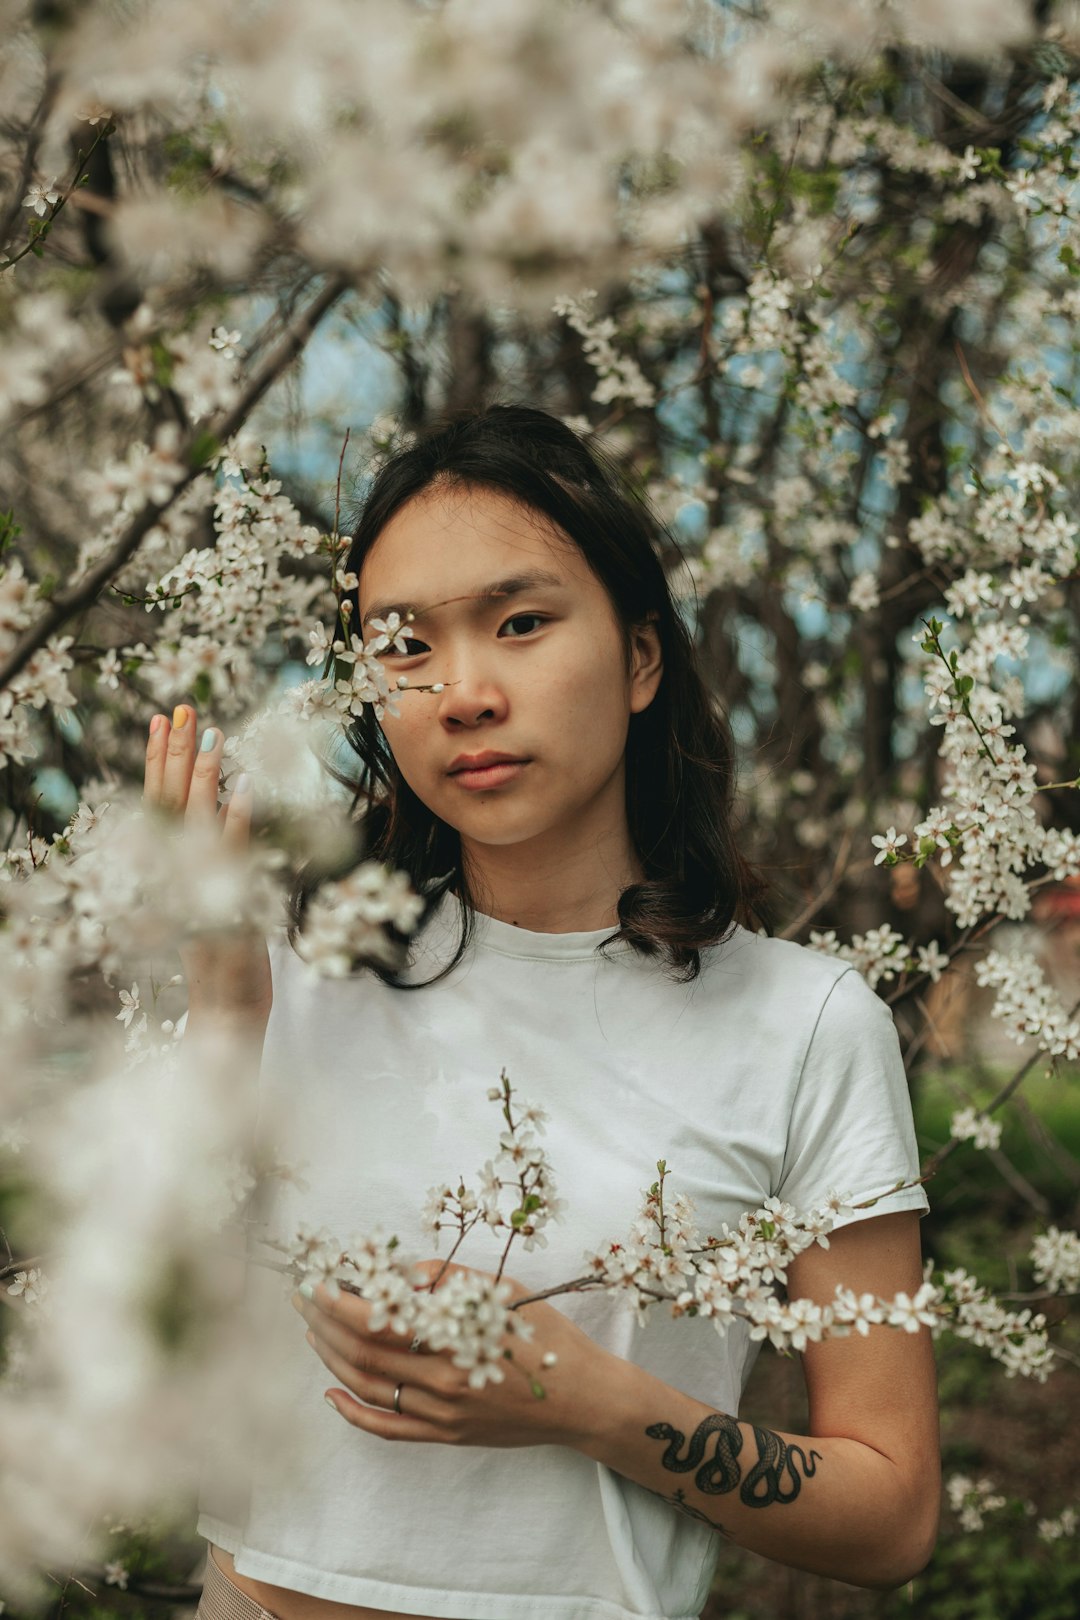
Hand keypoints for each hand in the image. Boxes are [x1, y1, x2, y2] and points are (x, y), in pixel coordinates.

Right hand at [143, 702, 271, 1021]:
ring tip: (212, 732)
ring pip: (197, 820)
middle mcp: (178, 873)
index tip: (162, 719)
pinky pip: (234, 853)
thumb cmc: (225, 956)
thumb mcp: (216, 897)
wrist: (225, 1008)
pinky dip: (238, 817)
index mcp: (171, 868)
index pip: (160, 802)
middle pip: (170, 801)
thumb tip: (226, 808)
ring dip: (204, 774)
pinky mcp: (231, 900)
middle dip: (175, 752)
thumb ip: (216, 857)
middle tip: (178, 707)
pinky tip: (245, 786)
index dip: (160, 760)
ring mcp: (202, 886)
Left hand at [292, 1258, 616, 1453]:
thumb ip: (452, 1279)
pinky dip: (353, 1413)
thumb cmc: (548, 1338)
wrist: (583, 1400)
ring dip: (332, 1358)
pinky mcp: (446, 1436)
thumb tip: (405, 1273)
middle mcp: (444, 1381)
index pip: (380, 1321)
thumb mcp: (505, 1292)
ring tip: (312, 1332)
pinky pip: (387, 1429)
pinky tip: (331, 1393)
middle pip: (365, 1354)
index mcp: (457, 1339)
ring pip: (369, 1388)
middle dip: (326, 1325)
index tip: (318, 1282)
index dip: (341, 1303)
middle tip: (303, 1300)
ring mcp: (442, 1414)